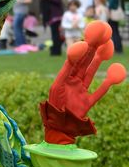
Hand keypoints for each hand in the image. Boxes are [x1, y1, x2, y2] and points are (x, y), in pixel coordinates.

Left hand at [41, 20, 125, 142]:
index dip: (84, 49)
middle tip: (101, 38)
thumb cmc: (54, 108)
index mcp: (64, 78)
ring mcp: (80, 92)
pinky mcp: (87, 103)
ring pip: (91, 74)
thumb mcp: (58, 86)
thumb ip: (67, 69)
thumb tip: (76, 50)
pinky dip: (106, 84)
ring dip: (98, 62)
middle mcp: (73, 83)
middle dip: (93, 51)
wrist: (58, 128)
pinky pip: (99, 92)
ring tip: (105, 49)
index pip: (75, 60)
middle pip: (84, 64)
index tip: (91, 37)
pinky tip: (112, 76)